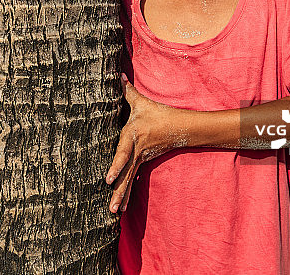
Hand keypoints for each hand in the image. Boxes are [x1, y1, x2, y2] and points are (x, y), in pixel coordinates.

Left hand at [105, 74, 186, 213]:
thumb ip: (127, 91)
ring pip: (130, 179)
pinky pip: (133, 179)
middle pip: (126, 172)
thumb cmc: (159, 113)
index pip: (123, 153)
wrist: (181, 126)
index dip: (116, 165)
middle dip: (119, 189)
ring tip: (114, 212)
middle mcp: (136, 150)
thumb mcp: (142, 102)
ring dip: (122, 196)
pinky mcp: (143, 162)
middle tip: (110, 205)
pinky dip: (127, 193)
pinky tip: (121, 208)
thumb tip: (117, 76)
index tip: (108, 179)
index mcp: (133, 135)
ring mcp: (141, 158)